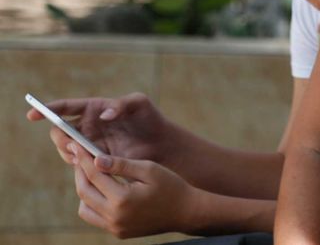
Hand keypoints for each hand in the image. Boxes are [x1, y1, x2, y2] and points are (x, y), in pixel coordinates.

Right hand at [27, 93, 174, 165]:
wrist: (160, 144)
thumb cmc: (150, 119)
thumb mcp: (139, 104)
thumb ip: (122, 104)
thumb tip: (104, 114)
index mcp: (93, 107)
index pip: (65, 107)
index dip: (47, 109)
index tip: (33, 114)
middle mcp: (87, 125)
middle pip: (59, 130)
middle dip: (60, 137)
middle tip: (74, 144)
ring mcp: (88, 143)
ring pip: (64, 148)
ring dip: (68, 152)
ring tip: (84, 154)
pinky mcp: (93, 159)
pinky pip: (76, 162)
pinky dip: (77, 163)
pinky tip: (89, 164)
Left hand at [69, 143, 197, 237]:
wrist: (186, 212)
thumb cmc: (171, 186)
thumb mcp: (149, 169)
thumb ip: (122, 165)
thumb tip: (96, 159)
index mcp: (122, 199)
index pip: (94, 175)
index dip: (83, 158)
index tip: (76, 145)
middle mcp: (114, 217)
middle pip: (83, 192)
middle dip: (79, 172)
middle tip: (80, 156)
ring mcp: (115, 227)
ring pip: (84, 208)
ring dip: (84, 189)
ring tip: (93, 173)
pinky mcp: (118, 232)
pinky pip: (95, 217)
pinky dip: (93, 203)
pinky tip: (103, 189)